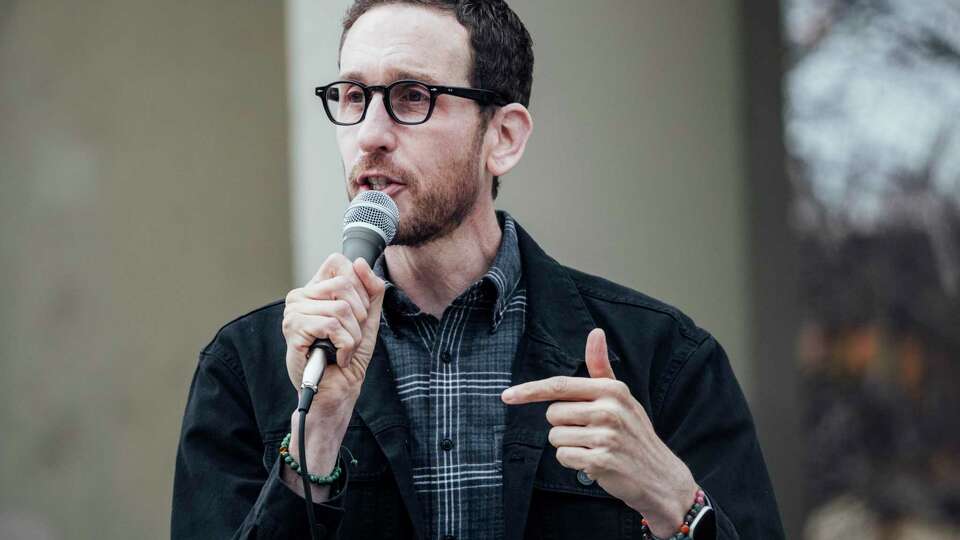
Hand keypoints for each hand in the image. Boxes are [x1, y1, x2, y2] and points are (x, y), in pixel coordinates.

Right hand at [283, 253, 385, 404]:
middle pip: (345, 284)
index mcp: (316, 289)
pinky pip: (332, 325)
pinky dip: (344, 346)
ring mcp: (294, 310)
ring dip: (353, 336)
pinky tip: (336, 356)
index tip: (360, 312)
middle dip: (360, 315)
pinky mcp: (293, 328)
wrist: (337, 389)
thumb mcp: (368, 318)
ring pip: (341, 308)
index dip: (358, 284)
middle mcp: (301, 295)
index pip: (338, 263)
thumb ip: (371, 289)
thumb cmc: (348, 355)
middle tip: (352, 336)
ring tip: (343, 349)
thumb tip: (361, 263)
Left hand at [501, 328, 697, 537]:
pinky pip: (564, 457)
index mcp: (611, 390)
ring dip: (568, 445)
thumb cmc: (634, 433)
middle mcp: (609, 409)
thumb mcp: (621, 396)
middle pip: (553, 414)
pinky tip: (594, 462)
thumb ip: (601, 368)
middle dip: (563, 425)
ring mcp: (605, 436)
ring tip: (593, 447)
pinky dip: (574, 462)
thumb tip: (595, 332)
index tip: (507, 396)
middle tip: (589, 432)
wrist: (660, 475)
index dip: (530, 390)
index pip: (559, 386)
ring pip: (555, 437)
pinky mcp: (601, 461)